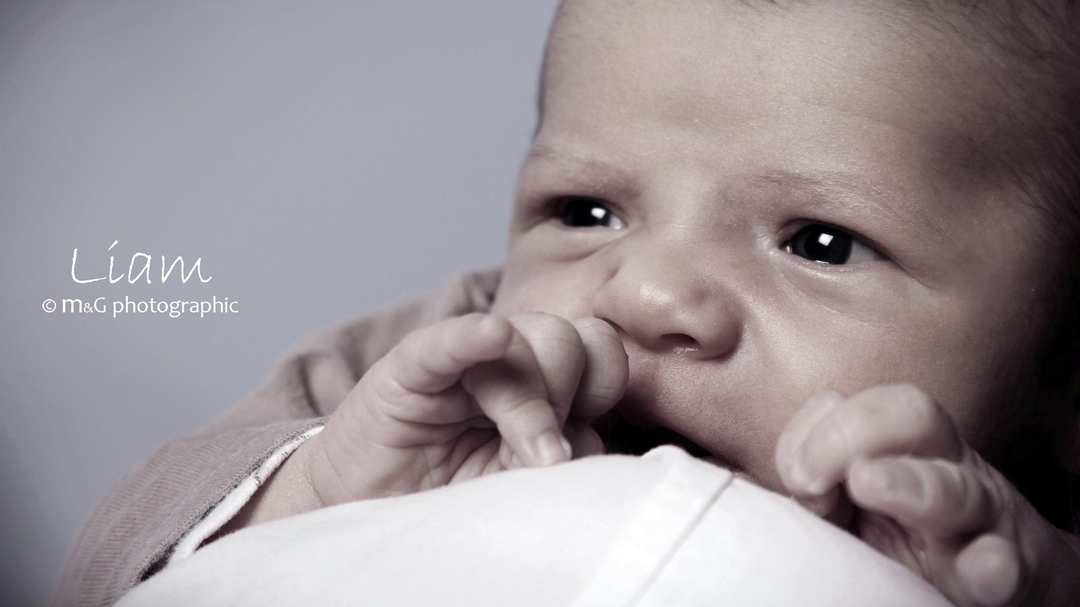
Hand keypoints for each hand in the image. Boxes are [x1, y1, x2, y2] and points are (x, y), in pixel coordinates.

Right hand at [303, 312, 627, 504]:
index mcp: (546, 386)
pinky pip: (446, 343)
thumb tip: (592, 443)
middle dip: (567, 398)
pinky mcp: (409, 371)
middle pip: (571, 341)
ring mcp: (461, 363)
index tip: (579, 446)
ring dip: (529, 400)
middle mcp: (510, 362)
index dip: (603, 391)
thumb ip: (560, 460)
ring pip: (524, 340)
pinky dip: (471, 339)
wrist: (369, 515)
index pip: (602, 355)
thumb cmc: (449, 499)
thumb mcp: (519, 486)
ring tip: (509, 452)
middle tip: (540, 457)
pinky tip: (490, 337)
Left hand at [776, 385, 1079, 606]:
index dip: (817, 431)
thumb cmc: (904, 536)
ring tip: (868, 482)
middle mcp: (944, 467)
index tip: (798, 479)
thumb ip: (815, 488)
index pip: (856, 405)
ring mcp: (981, 517)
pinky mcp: (1009, 571)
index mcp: (900, 447)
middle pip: (913, 415)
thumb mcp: (850, 506)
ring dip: (911, 484)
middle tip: (812, 476)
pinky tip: (979, 566)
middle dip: (855, 431)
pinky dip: (993, 563)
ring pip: (957, 487)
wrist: (995, 579)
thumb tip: (779, 481)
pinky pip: (1006, 561)